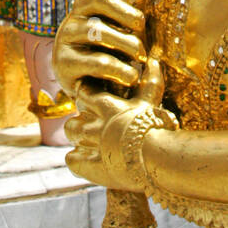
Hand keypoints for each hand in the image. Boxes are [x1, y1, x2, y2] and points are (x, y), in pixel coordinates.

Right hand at [53, 0, 173, 188]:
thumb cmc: (105, 53)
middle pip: (99, 22)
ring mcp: (63, 45)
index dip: (123, 8)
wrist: (84, 86)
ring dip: (123, 51)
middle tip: (142, 53)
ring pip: (96, 38)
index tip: (140, 23)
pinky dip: (117, 70)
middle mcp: (70, 24)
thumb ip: (130, 16)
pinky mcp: (64, 67)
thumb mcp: (117, 33)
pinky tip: (130, 78)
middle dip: (126, 38)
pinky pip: (95, 63)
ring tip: (138, 67)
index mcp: (83, 9)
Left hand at [65, 59, 173, 190]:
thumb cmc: (156, 127)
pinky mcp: (88, 166)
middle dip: (82, 116)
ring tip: (89, 141)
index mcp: (105, 105)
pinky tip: (87, 161)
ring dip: (78, 136)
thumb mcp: (151, 102)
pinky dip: (77, 160)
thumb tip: (154, 61)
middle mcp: (93, 123)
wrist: (157, 159)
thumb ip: (151, 81)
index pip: (84, 91)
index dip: (87, 95)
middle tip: (93, 122)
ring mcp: (89, 145)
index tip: (94, 99)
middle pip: (76, 113)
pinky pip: (72, 160)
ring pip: (71, 133)